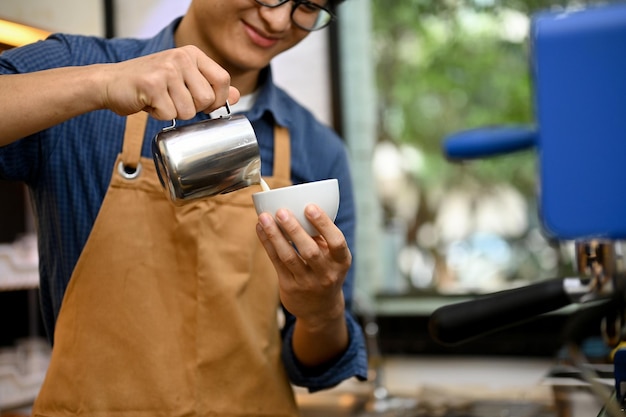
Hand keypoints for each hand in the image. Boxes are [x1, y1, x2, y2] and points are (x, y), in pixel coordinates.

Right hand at [99, 45, 239, 119]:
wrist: (111, 83)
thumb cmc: (149, 84)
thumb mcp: (183, 80)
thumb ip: (210, 86)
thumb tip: (236, 95)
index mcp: (192, 54)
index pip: (223, 79)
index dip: (217, 99)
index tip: (204, 104)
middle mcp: (181, 58)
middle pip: (207, 99)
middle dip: (193, 109)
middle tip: (174, 101)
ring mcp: (166, 70)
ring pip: (188, 110)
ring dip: (174, 113)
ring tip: (160, 100)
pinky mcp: (152, 85)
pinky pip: (169, 114)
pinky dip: (159, 115)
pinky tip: (149, 103)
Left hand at [256, 204, 350, 366]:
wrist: (320, 309)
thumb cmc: (326, 270)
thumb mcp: (332, 257)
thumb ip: (321, 237)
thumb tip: (298, 207)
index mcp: (341, 262)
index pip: (336, 242)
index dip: (323, 224)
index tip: (309, 207)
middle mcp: (326, 274)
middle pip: (310, 251)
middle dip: (294, 230)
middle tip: (281, 211)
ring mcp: (307, 283)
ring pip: (289, 257)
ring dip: (275, 235)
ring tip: (264, 217)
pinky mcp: (289, 287)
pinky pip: (276, 262)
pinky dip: (268, 243)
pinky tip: (261, 229)